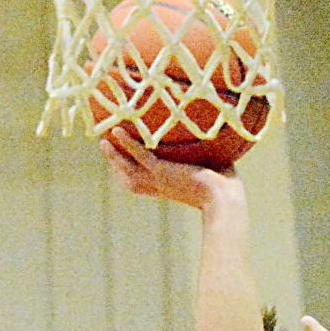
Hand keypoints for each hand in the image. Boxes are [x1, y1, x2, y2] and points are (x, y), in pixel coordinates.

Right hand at [100, 127, 242, 211]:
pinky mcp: (161, 171)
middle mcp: (160, 187)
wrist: (225, 200)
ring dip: (113, 156)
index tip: (121, 165)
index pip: (143, 185)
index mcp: (169, 189)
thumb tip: (225, 146)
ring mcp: (159, 179)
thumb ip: (212, 162)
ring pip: (127, 169)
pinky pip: (138, 155)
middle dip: (115, 166)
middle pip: (129, 180)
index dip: (130, 175)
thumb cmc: (226, 189)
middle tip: (106, 149)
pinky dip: (126, 143)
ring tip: (103, 140)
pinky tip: (116, 130)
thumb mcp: (214, 173)